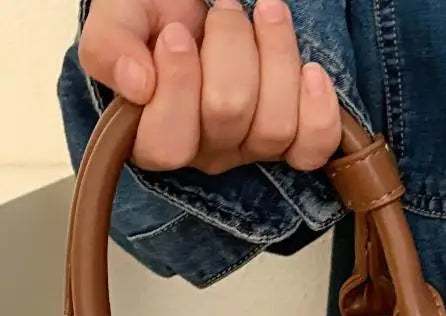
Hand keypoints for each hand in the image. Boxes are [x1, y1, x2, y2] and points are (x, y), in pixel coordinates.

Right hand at [79, 0, 341, 172]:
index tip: (176, 33)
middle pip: (228, 115)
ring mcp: (251, 151)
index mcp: (153, 137)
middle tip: (224, 10)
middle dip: (230, 46)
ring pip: (275, 125)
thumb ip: (109, 47)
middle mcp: (205, 154)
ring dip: (276, 56)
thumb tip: (137, 84)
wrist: (204, 7)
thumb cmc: (158, 16)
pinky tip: (311, 71)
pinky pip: (314, 148)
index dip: (178, 85)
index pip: (168, 144)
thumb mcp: (119, 19)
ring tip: (266, 14)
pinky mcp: (293, 143)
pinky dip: (319, 109)